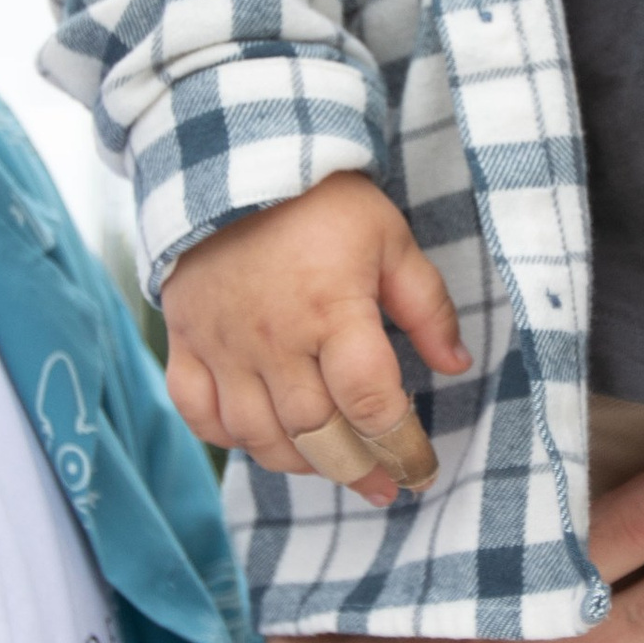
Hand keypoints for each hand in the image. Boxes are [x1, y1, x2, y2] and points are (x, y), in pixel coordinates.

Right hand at [163, 175, 466, 499]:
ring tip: (331, 465)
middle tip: (383, 485)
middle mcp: (274, 339)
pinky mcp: (186, 339)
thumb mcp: (390, 238)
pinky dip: (230, 437)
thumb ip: (425, 306)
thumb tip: (457, 364)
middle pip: (317, 434)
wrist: (233, 157)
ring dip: (300, 462)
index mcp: (332, 311)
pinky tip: (262, 438)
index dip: (402, 447)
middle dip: (357, 470)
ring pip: (258, 436)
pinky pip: (199, 412)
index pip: (372, 403)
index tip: (420, 467)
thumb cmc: (321, 201)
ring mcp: (223, 344)